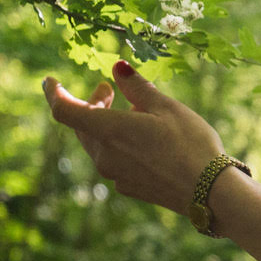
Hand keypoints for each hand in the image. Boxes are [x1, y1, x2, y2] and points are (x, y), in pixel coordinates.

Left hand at [43, 61, 227, 212]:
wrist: (210, 192)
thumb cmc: (191, 144)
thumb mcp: (167, 107)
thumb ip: (137, 87)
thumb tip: (118, 67)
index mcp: (109, 130)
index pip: (64, 111)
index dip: (54, 93)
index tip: (50, 81)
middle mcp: (104, 156)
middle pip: (82, 126)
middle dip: (91, 104)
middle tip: (108, 89)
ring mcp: (115, 175)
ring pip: (98, 144)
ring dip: (106, 124)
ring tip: (134, 112)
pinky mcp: (129, 187)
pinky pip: (113, 160)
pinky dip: (119, 144)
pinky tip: (144, 140)